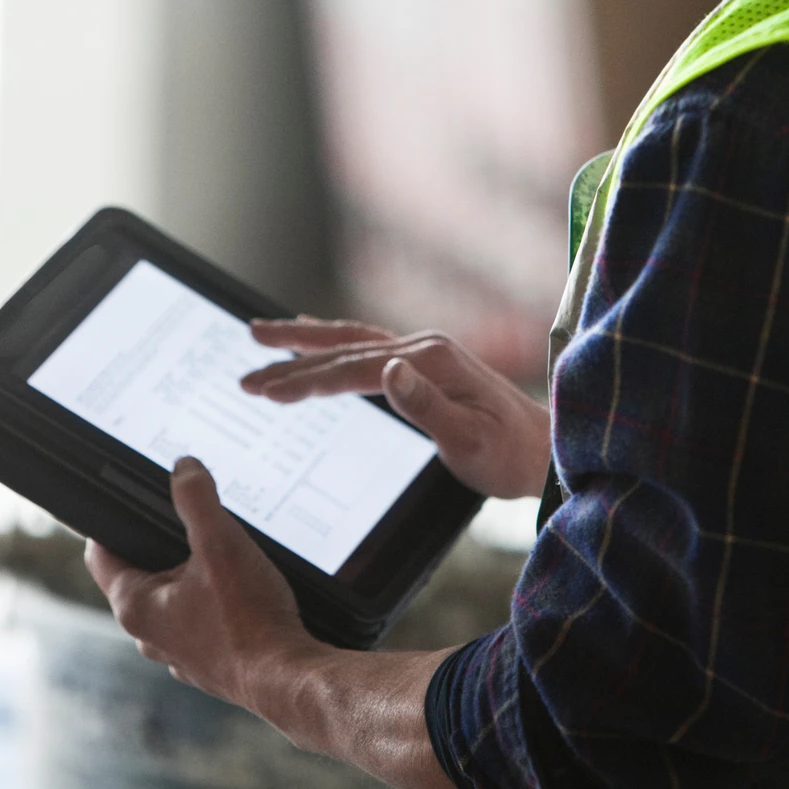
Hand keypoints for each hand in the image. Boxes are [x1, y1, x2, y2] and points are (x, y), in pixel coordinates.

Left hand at [86, 457, 462, 788]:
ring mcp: (180, 654)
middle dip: (163, 544)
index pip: (101, 556)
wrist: (288, 677)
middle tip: (190, 517)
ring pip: (174, 600)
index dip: (110, 523)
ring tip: (222, 550)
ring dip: (192, 575)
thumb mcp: (220, 541)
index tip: (129, 499)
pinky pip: (202, 620)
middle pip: (141, 575)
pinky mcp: (210, 662)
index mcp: (136, 607)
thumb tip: (183, 467)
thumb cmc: (249, 617)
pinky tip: (242, 588)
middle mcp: (150, 635)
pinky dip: (215, 602)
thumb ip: (196, 498)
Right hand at [242, 318, 551, 499]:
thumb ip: (427, 405)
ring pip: (350, 339)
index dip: (306, 381)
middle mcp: (422, 346)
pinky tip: (311, 335)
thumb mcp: (470, 441)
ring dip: (303, 340)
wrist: (545, 450)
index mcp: (430, 360)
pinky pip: (365, 343)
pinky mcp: (422, 364)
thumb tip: (388, 369)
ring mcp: (422, 352)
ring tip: (259, 334)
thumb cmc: (509, 454)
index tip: (263, 391)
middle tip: (243, 372)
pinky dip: (332, 339)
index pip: (354, 369)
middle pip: (344, 349)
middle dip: (290, 360)